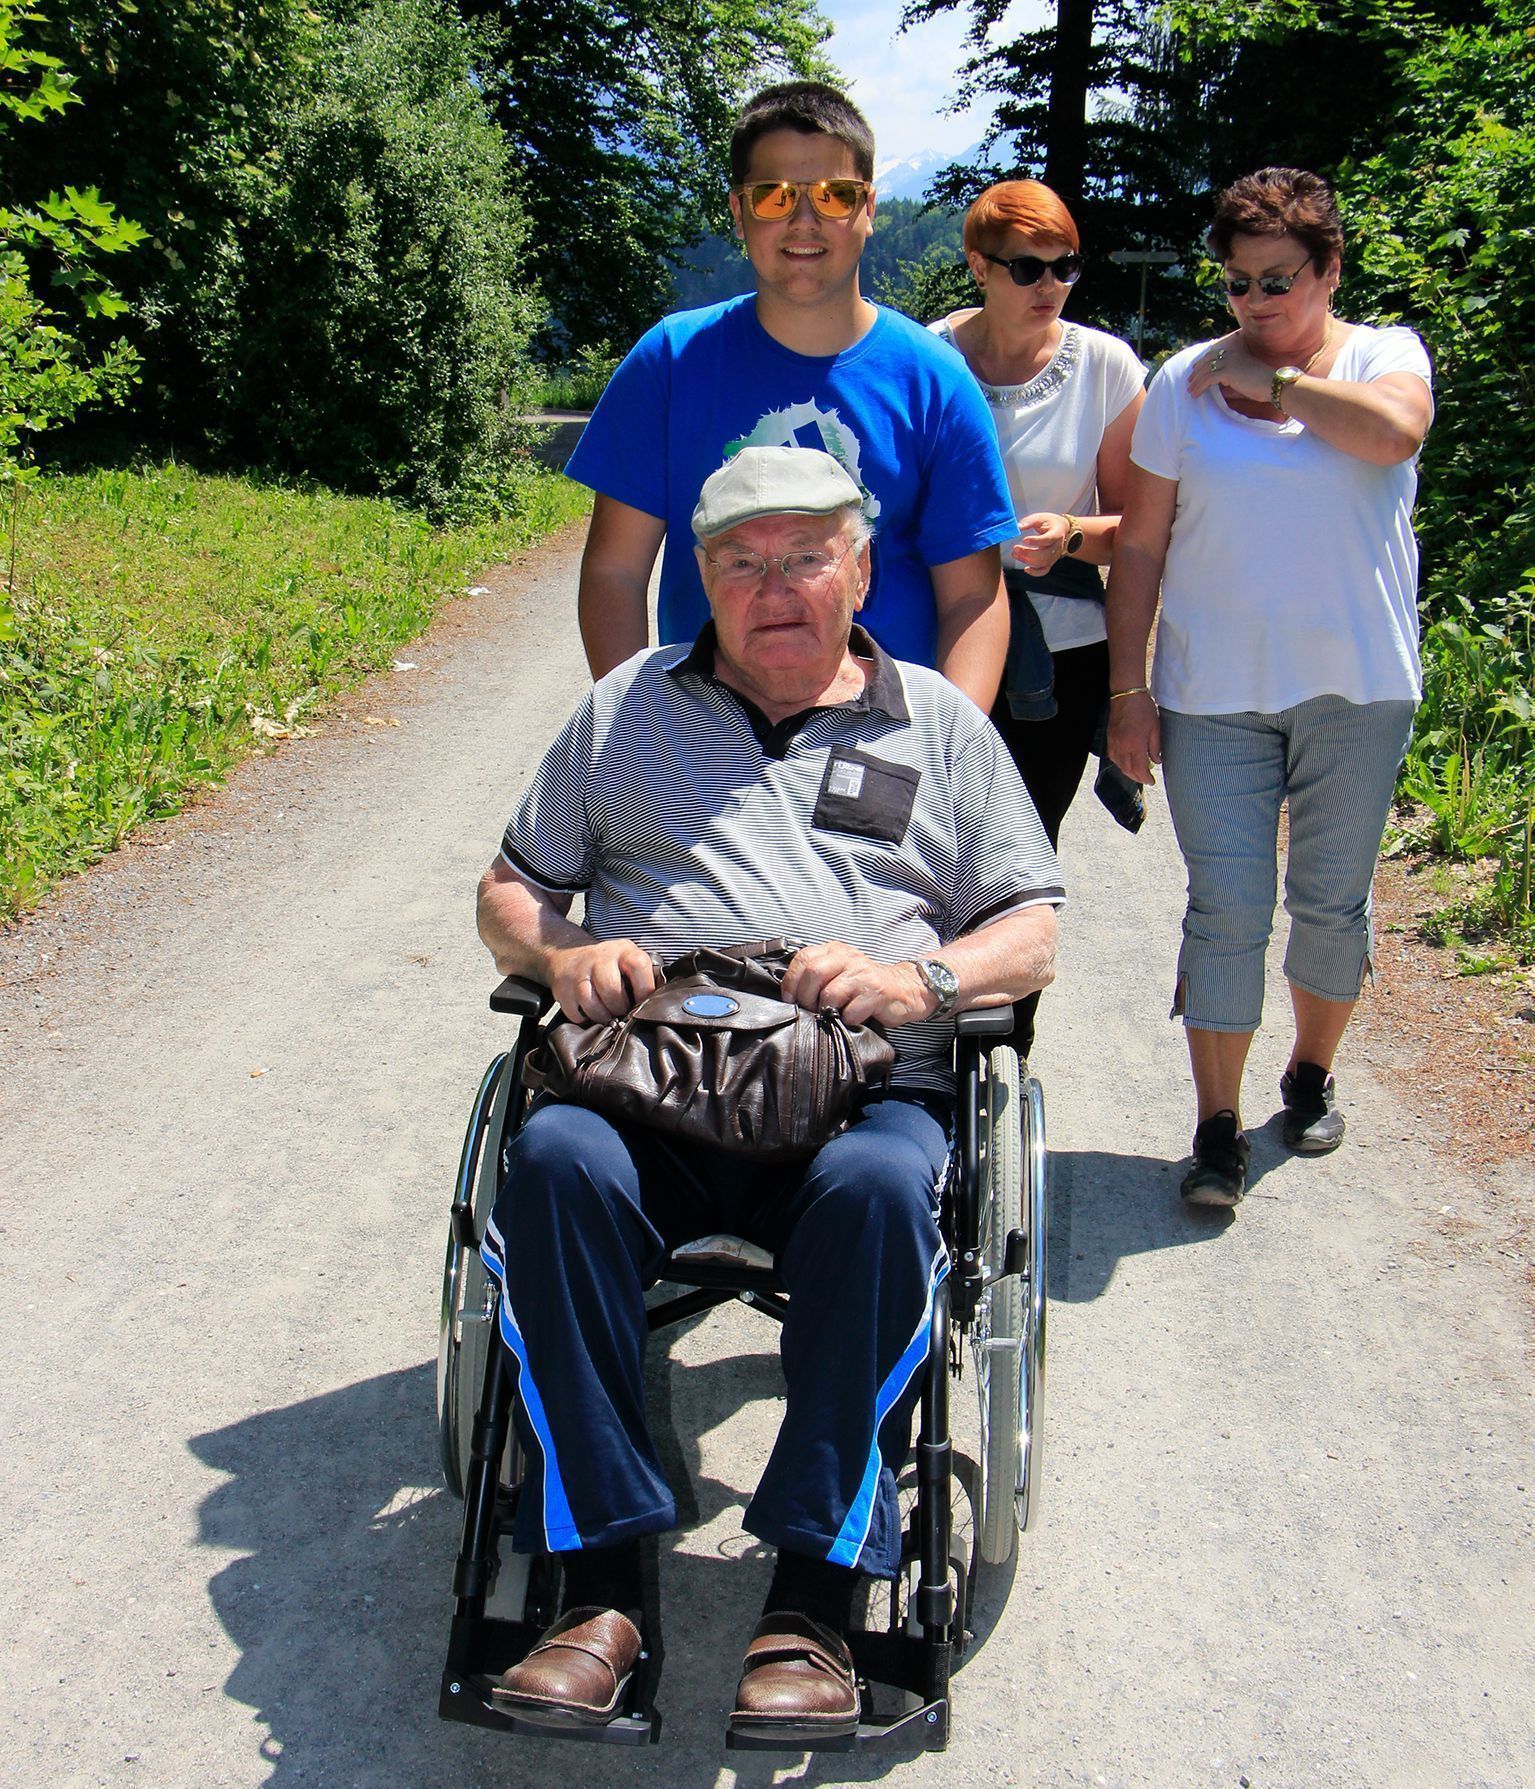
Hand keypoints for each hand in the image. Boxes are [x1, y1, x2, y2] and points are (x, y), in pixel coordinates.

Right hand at [543, 938, 655, 1022]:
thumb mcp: (627, 959)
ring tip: (607, 1016)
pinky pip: (575, 1013)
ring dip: (602, 1016)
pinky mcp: (562, 988)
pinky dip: (584, 1019)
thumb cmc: (609, 965)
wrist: (568, 954)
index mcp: (623, 950)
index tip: (642, 1003)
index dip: (644, 990)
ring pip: (591, 1003)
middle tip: (622, 1012)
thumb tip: (658, 1004)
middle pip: (611, 989)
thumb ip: (643, 976)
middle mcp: (600, 958)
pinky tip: (590, 1014)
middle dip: (619, 1008)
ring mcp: (578, 973)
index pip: (638, 965)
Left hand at [781, 941, 936, 1028]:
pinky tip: (851, 1018)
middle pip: (813, 973)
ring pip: (830, 994)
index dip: (791, 981)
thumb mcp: (840, 970)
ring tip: (831, 1015)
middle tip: (809, 1010)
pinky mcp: (876, 993)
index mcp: (835, 950)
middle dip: (805, 997)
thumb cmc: (865, 984)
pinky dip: (846, 1020)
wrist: (904, 988)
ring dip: (825, 1010)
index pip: (803, 958)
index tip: (789, 999)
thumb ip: (817, 974)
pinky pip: (850, 1011)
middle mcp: (848, 958)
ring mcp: (863, 974)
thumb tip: (788, 993)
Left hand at [1010, 512, 1072, 576]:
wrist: (1061, 529)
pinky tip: (1026, 569)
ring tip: (1015, 554)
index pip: (1048, 539)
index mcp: (1057, 534)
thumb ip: (1030, 521)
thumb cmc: (1049, 522)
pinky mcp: (1050, 562)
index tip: (1024, 540)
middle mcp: (1057, 547)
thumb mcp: (1041, 517)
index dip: (1036, 541)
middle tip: (1015, 548)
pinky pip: (1044, 571)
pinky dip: (1035, 572)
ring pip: (1042, 562)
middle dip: (1028, 553)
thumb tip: (1018, 527)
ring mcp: (1054, 556)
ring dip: (1027, 560)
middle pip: (1044, 554)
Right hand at [1107, 690, 1161, 786]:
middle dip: (1137, 777)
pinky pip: (1113, 756)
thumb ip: (1155, 747)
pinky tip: (1125, 762)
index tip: (1151, 781)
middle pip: (1127, 770)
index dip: (1145, 778)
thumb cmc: (1143, 708)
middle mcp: (1122, 746)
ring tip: (1137, 773)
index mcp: (1135, 744)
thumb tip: (1156, 761)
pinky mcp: (1109, 738)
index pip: (1139, 769)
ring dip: (1128, 772)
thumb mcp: (1155, 727)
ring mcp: (1113, 742)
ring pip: (1119, 765)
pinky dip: (1120, 763)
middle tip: (1145, 779)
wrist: (1126, 694)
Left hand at [1184, 332, 1271, 406]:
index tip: (1196, 370)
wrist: (1272, 384)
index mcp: (1236, 350)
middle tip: (1189, 380)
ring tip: (1189, 390)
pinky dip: (1199, 387)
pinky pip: (1208, 379)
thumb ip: (1229, 382)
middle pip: (1207, 359)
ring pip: (1205, 370)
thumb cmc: (1260, 385)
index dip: (1203, 361)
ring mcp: (1229, 360)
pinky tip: (1194, 394)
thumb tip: (1218, 389)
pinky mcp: (1228, 371)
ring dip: (1195, 381)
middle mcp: (1232, 352)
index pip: (1214, 353)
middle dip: (1197, 370)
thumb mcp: (1242, 381)